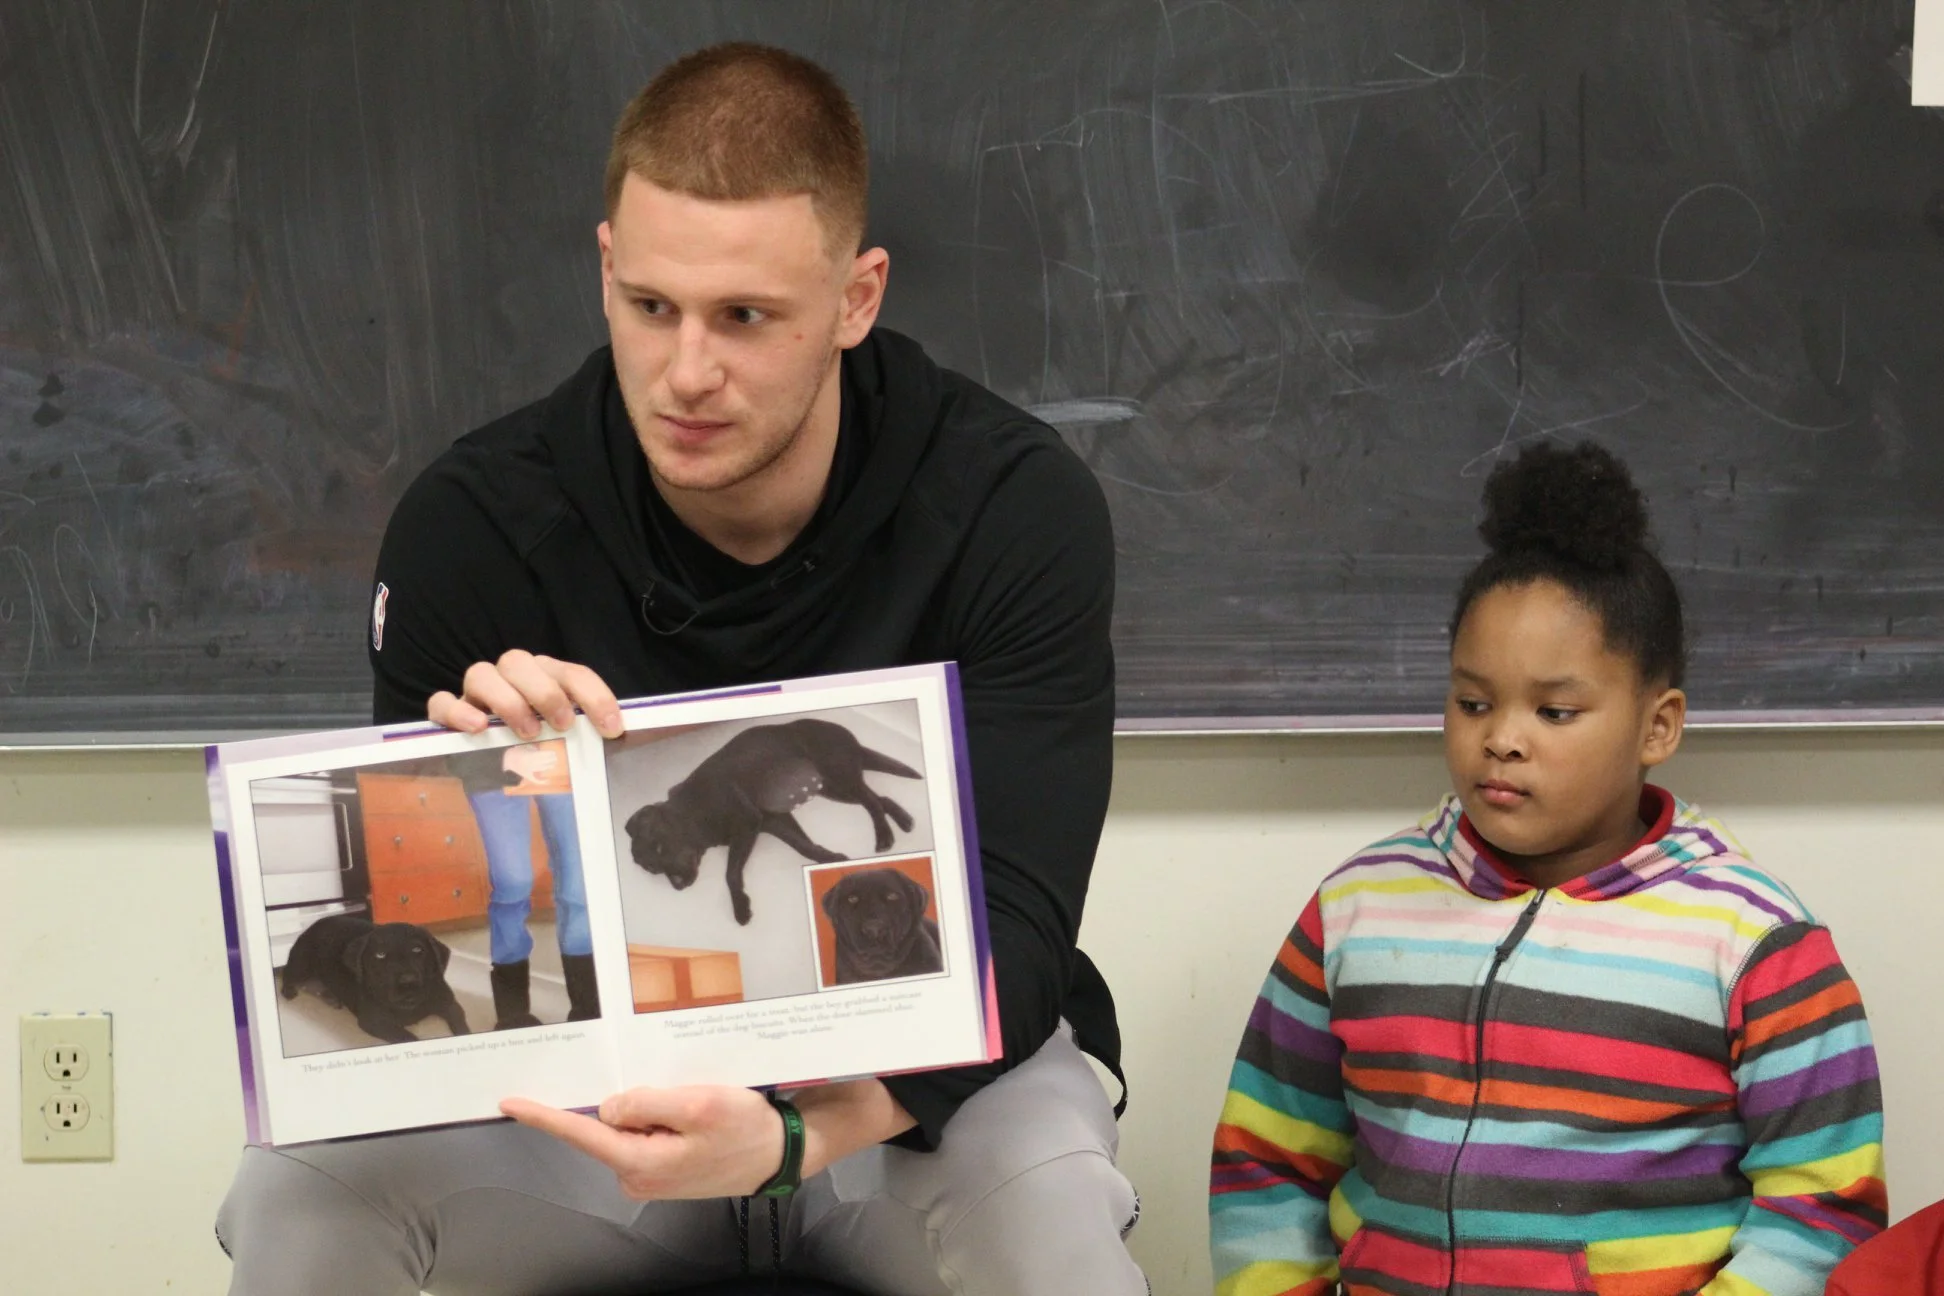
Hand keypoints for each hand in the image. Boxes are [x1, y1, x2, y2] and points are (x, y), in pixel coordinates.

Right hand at [429, 650, 623, 739]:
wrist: (496, 775)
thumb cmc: (542, 752)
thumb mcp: (572, 743)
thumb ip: (593, 735)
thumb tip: (629, 737)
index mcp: (546, 678)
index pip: (572, 673)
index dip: (595, 695)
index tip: (612, 728)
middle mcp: (511, 678)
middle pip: (519, 660)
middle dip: (544, 691)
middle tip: (563, 726)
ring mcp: (477, 695)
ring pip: (481, 673)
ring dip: (507, 700)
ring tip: (527, 732)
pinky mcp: (450, 716)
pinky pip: (441, 702)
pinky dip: (457, 712)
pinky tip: (478, 730)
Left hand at [500, 1085, 784, 1199]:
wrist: (780, 1153)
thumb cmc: (744, 1129)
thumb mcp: (698, 1105)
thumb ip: (645, 1103)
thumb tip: (608, 1108)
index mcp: (639, 1162)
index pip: (582, 1133)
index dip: (544, 1116)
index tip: (509, 1103)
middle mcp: (635, 1175)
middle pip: (609, 1124)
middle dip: (631, 1100)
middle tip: (677, 1091)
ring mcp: (648, 1175)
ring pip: (630, 1127)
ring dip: (653, 1108)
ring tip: (695, 1105)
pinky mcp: (662, 1169)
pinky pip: (645, 1133)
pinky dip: (661, 1117)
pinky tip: (693, 1116)